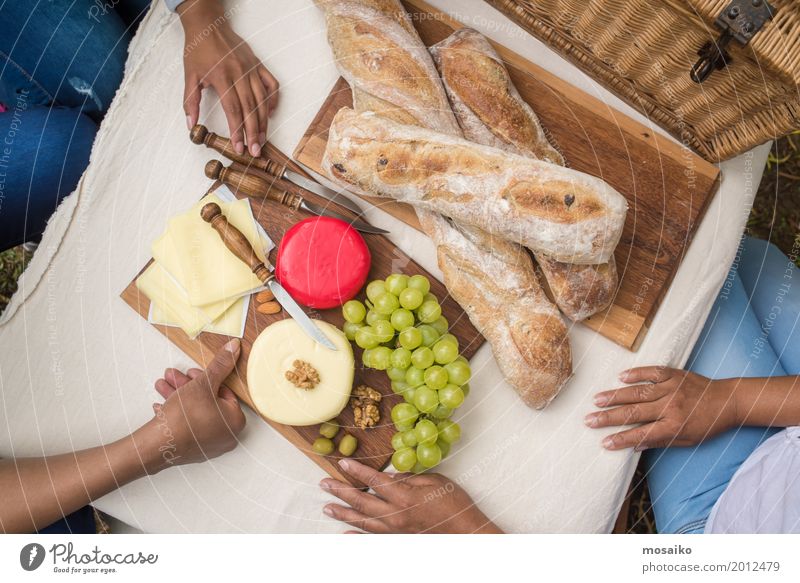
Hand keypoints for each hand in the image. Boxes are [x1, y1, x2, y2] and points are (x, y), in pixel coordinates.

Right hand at [137, 338, 246, 472]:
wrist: (157, 445)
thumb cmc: (185, 416)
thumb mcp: (203, 383)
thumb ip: (220, 365)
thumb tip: (234, 348)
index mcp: (235, 420)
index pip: (224, 392)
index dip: (207, 378)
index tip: (192, 372)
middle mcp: (226, 436)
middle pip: (207, 401)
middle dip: (187, 385)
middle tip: (173, 375)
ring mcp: (209, 445)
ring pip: (194, 412)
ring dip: (178, 395)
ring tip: (161, 385)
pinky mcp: (192, 450)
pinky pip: (187, 427)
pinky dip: (175, 413)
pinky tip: (160, 406)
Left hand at [178, 0, 278, 156]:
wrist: (208, 25)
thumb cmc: (198, 50)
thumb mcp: (189, 76)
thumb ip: (190, 101)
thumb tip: (191, 125)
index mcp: (222, 77)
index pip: (233, 110)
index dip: (237, 131)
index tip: (238, 147)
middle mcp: (240, 73)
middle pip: (250, 109)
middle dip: (252, 133)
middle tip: (255, 151)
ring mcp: (251, 69)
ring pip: (261, 100)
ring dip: (263, 122)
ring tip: (262, 139)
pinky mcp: (258, 65)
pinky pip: (271, 84)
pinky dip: (273, 100)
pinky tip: (269, 114)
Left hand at [320, 459, 501, 532]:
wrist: (466, 534)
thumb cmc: (454, 505)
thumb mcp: (434, 481)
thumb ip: (410, 478)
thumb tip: (392, 475)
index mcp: (404, 496)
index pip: (374, 481)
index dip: (356, 471)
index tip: (342, 463)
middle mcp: (394, 515)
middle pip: (361, 502)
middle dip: (341, 491)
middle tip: (324, 484)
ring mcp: (394, 530)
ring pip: (362, 521)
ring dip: (343, 513)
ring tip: (327, 507)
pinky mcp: (398, 539)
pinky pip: (372, 539)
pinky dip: (356, 538)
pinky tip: (344, 536)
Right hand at [585, 366, 736, 450]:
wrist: (729, 401)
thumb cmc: (708, 424)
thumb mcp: (687, 440)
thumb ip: (660, 441)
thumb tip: (634, 445)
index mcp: (674, 425)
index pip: (641, 434)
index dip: (621, 439)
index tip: (604, 442)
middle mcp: (670, 406)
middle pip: (634, 413)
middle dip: (609, 417)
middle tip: (589, 420)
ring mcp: (671, 388)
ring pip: (637, 392)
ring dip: (615, 396)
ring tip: (597, 400)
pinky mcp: (673, 374)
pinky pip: (651, 372)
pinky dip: (636, 374)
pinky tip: (620, 377)